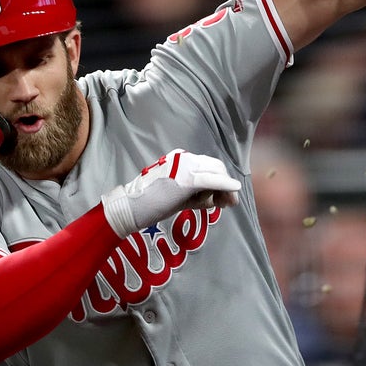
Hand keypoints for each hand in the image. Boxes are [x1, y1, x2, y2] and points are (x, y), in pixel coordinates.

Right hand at [101, 149, 240, 237]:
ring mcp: (184, 166)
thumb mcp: (179, 196)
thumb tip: (218, 199)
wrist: (130, 207)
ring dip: (226, 188)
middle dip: (226, 184)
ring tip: (228, 203)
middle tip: (229, 202)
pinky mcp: (186, 178)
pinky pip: (211, 180)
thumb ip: (198, 194)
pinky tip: (234, 189)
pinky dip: (225, 184)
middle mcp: (184, 158)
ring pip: (216, 173)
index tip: (224, 198)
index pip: (208, 166)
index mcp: (181, 159)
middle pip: (216, 168)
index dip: (221, 181)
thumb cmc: (152, 203)